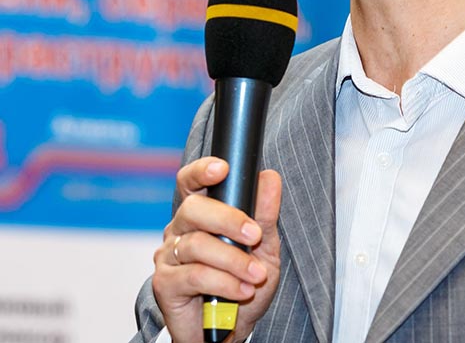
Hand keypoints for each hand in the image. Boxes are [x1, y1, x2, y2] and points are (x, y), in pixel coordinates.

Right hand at [151, 157, 281, 342]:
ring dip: (234, 260)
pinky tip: (242, 290)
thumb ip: (265, 213)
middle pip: (193, 209)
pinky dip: (224, 281)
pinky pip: (194, 275)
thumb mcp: (264, 247)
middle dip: (228, 219)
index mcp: (201, 214)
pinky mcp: (165, 284)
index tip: (222, 169)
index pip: (191, 183)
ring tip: (257, 275)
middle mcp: (180, 230)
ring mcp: (169, 256)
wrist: (234, 328)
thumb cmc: (245, 282)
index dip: (201, 171)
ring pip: (197, 245)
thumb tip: (269, 177)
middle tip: (254, 235)